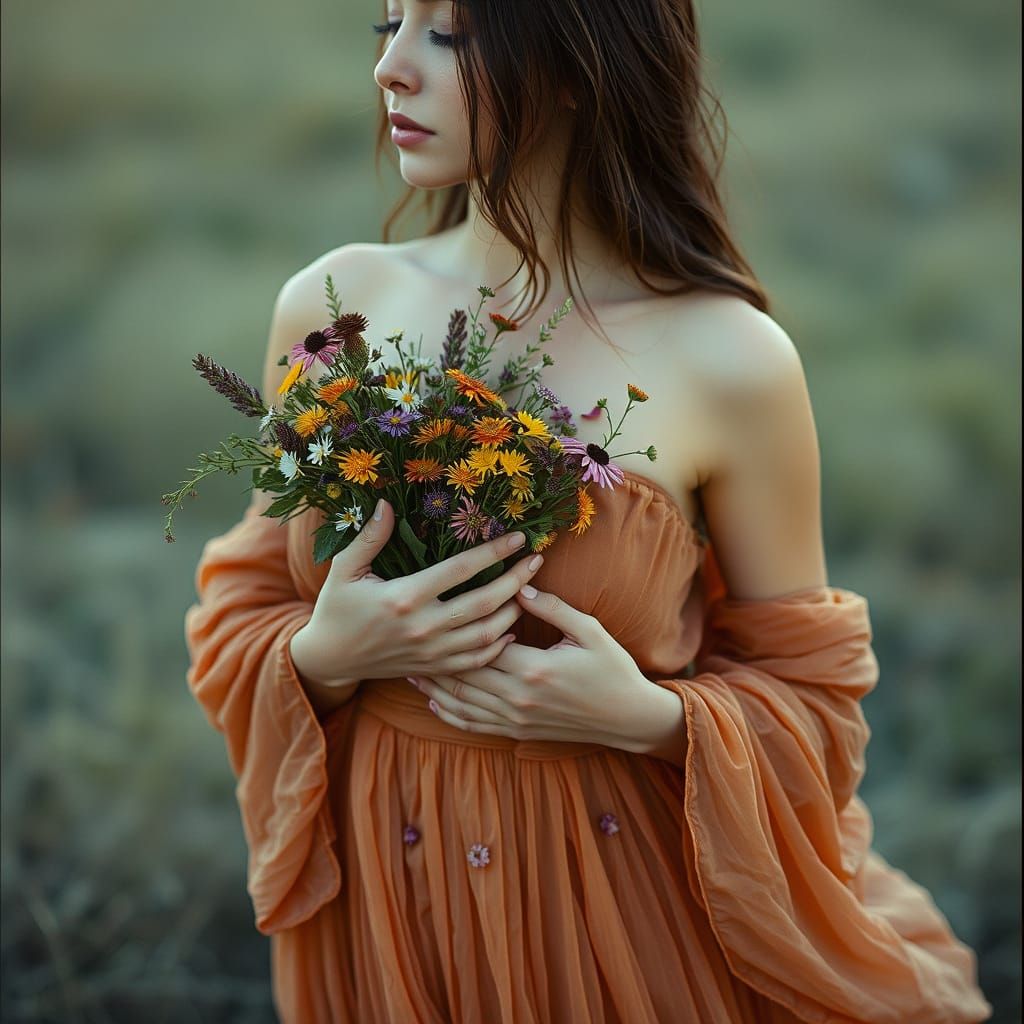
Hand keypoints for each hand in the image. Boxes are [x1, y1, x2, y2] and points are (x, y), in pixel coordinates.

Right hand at [289, 498, 545, 689]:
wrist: (329, 658)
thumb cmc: (337, 608)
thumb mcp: (344, 569)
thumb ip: (368, 537)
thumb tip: (386, 503)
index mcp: (405, 597)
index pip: (461, 570)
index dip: (494, 551)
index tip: (518, 537)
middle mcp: (424, 626)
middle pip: (485, 603)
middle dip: (516, 580)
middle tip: (536, 560)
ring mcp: (432, 652)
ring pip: (487, 634)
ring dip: (514, 612)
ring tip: (528, 590)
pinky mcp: (434, 668)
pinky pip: (476, 660)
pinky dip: (498, 645)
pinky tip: (510, 628)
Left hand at [407, 581, 657, 749]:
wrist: (629, 718)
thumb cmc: (613, 669)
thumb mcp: (589, 631)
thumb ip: (552, 608)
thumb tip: (519, 587)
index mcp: (534, 668)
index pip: (483, 644)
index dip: (461, 628)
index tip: (440, 610)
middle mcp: (518, 697)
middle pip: (463, 674)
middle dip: (434, 659)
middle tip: (407, 638)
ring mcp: (516, 719)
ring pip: (463, 702)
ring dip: (433, 687)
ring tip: (408, 669)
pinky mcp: (518, 733)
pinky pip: (475, 726)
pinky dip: (451, 715)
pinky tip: (434, 703)